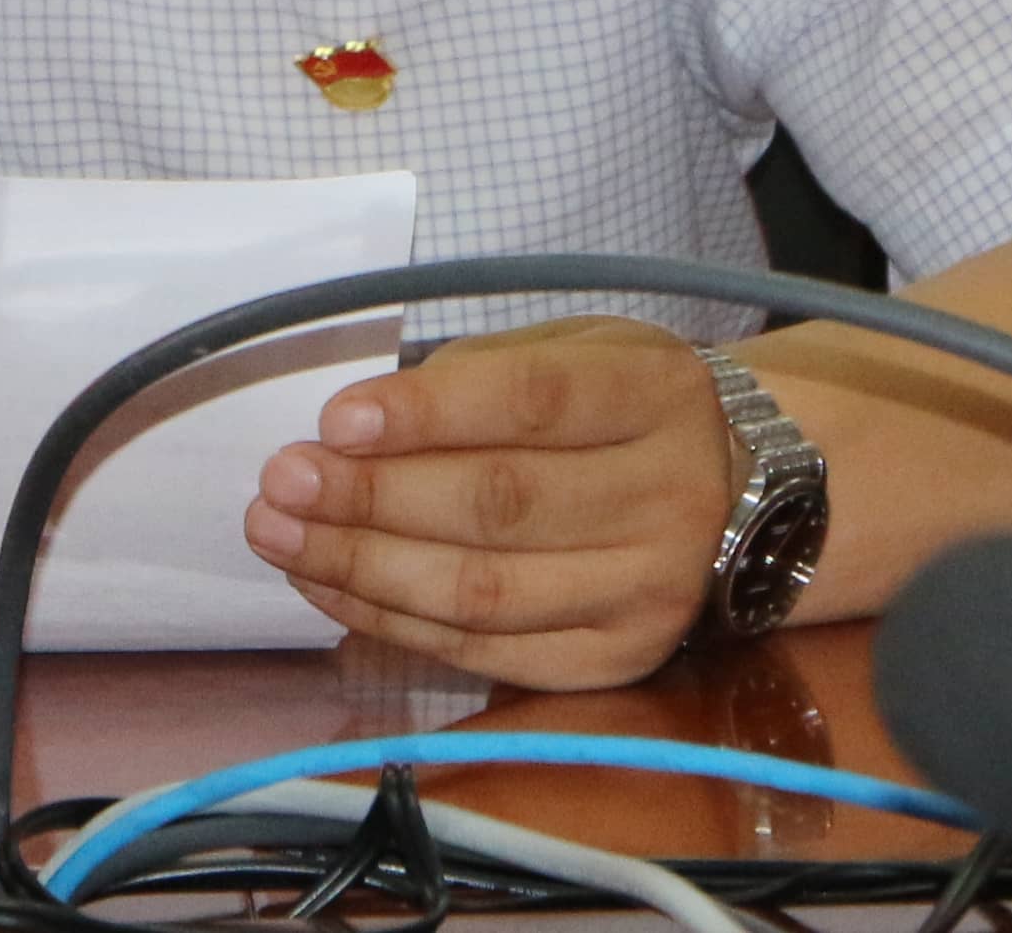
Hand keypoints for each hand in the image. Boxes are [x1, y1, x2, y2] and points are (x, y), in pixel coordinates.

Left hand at [242, 315, 732, 688]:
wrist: (733, 494)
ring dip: (362, 567)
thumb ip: (477, 376)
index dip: (428, 414)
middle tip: (279, 482)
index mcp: (657, 393)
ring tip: (279, 535)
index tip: (334, 421)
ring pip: (484, 591)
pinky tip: (327, 585)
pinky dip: (392, 620)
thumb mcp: (573, 350)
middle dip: (371, 497)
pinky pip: (485, 650)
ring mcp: (649, 592)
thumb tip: (352, 429)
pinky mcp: (617, 660)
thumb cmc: (617, 408)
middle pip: (500, 505)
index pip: (533, 402)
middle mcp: (669, 497)